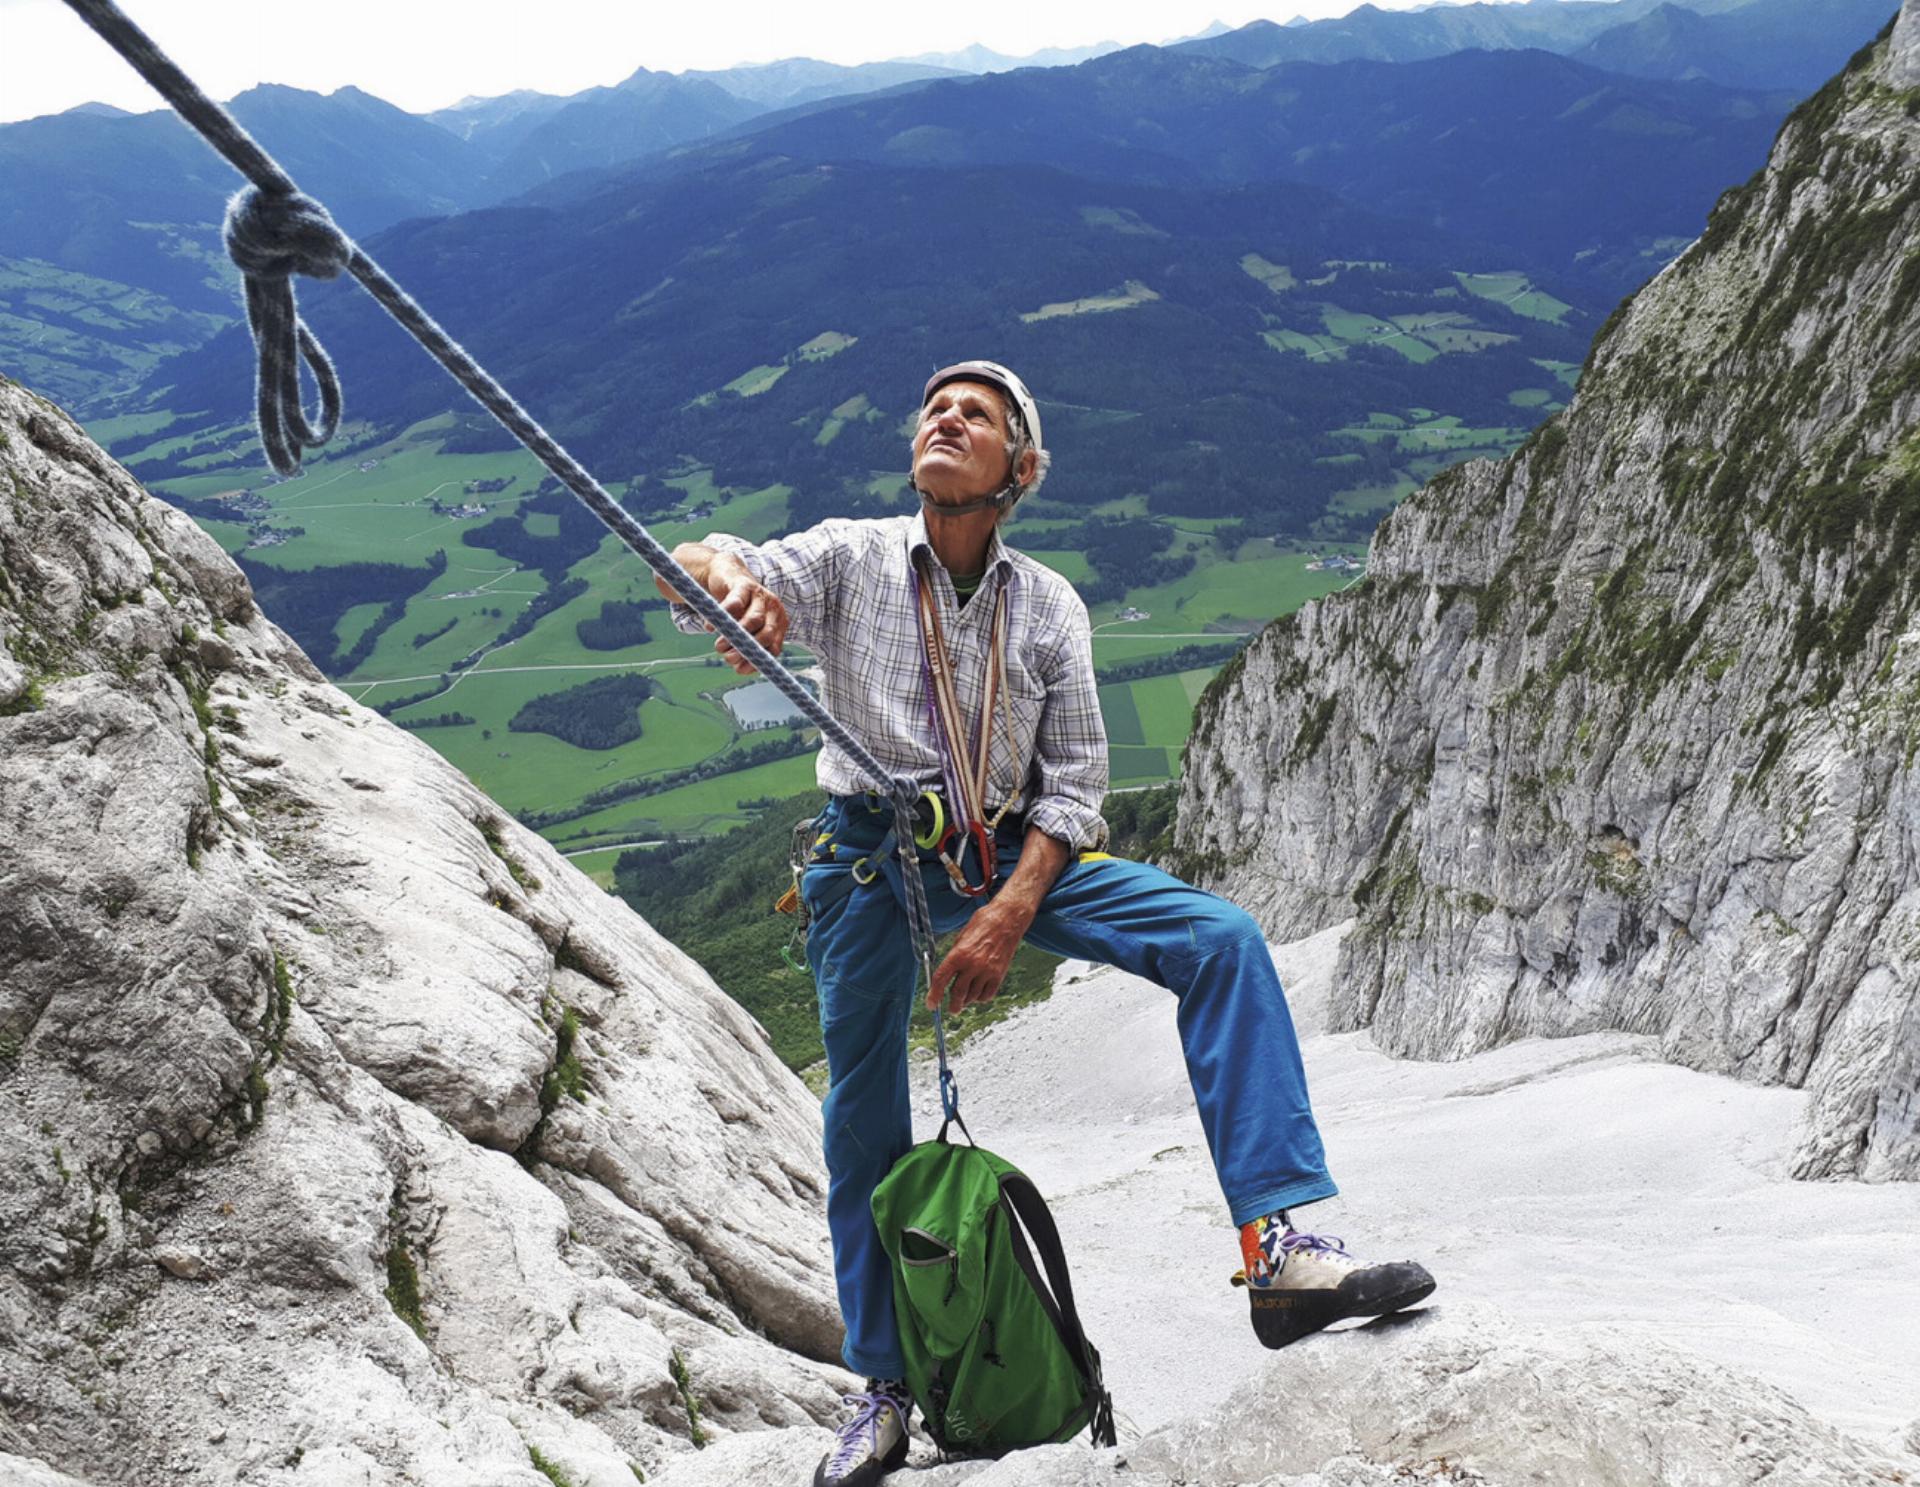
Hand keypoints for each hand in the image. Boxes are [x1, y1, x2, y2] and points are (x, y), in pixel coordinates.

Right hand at [704, 557, 788, 674]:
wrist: (727, 575)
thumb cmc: (737, 608)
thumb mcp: (745, 628)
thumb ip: (745, 647)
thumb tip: (740, 669)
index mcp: (778, 622)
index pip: (773, 647)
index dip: (756, 660)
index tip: (739, 669)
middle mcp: (773, 608)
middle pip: (766, 634)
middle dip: (746, 650)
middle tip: (727, 657)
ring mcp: (760, 595)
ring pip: (754, 619)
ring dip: (736, 636)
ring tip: (719, 646)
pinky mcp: (744, 585)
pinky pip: (735, 604)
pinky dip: (723, 617)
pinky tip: (710, 627)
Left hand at [928, 896, 1031, 1013]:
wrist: (1007, 920)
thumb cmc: (983, 924)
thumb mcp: (961, 938)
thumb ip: (954, 958)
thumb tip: (947, 976)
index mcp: (959, 954)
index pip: (941, 979)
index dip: (934, 995)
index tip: (931, 1004)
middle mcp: (972, 964)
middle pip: (958, 993)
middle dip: (952, 1005)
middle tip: (951, 1009)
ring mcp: (987, 971)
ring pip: (973, 996)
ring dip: (966, 1001)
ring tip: (964, 1000)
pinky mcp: (999, 974)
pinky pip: (988, 994)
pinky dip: (981, 998)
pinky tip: (978, 994)